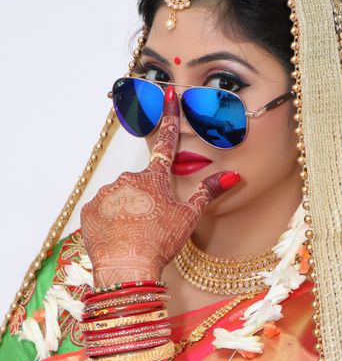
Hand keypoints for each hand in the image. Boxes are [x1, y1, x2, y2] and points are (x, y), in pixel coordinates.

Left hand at [80, 85, 240, 288]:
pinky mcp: (90, 210)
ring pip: (122, 198)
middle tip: (154, 224)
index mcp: (154, 178)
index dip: (169, 117)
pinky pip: (104, 212)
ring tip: (137, 235)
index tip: (167, 92)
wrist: (128, 268)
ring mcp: (107, 194)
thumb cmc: (161, 242)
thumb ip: (208, 193)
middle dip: (147, 198)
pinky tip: (120, 238)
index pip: (166, 143)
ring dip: (129, 211)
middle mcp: (128, 179)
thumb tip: (233, 176)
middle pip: (142, 183)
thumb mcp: (189, 217)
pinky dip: (112, 222)